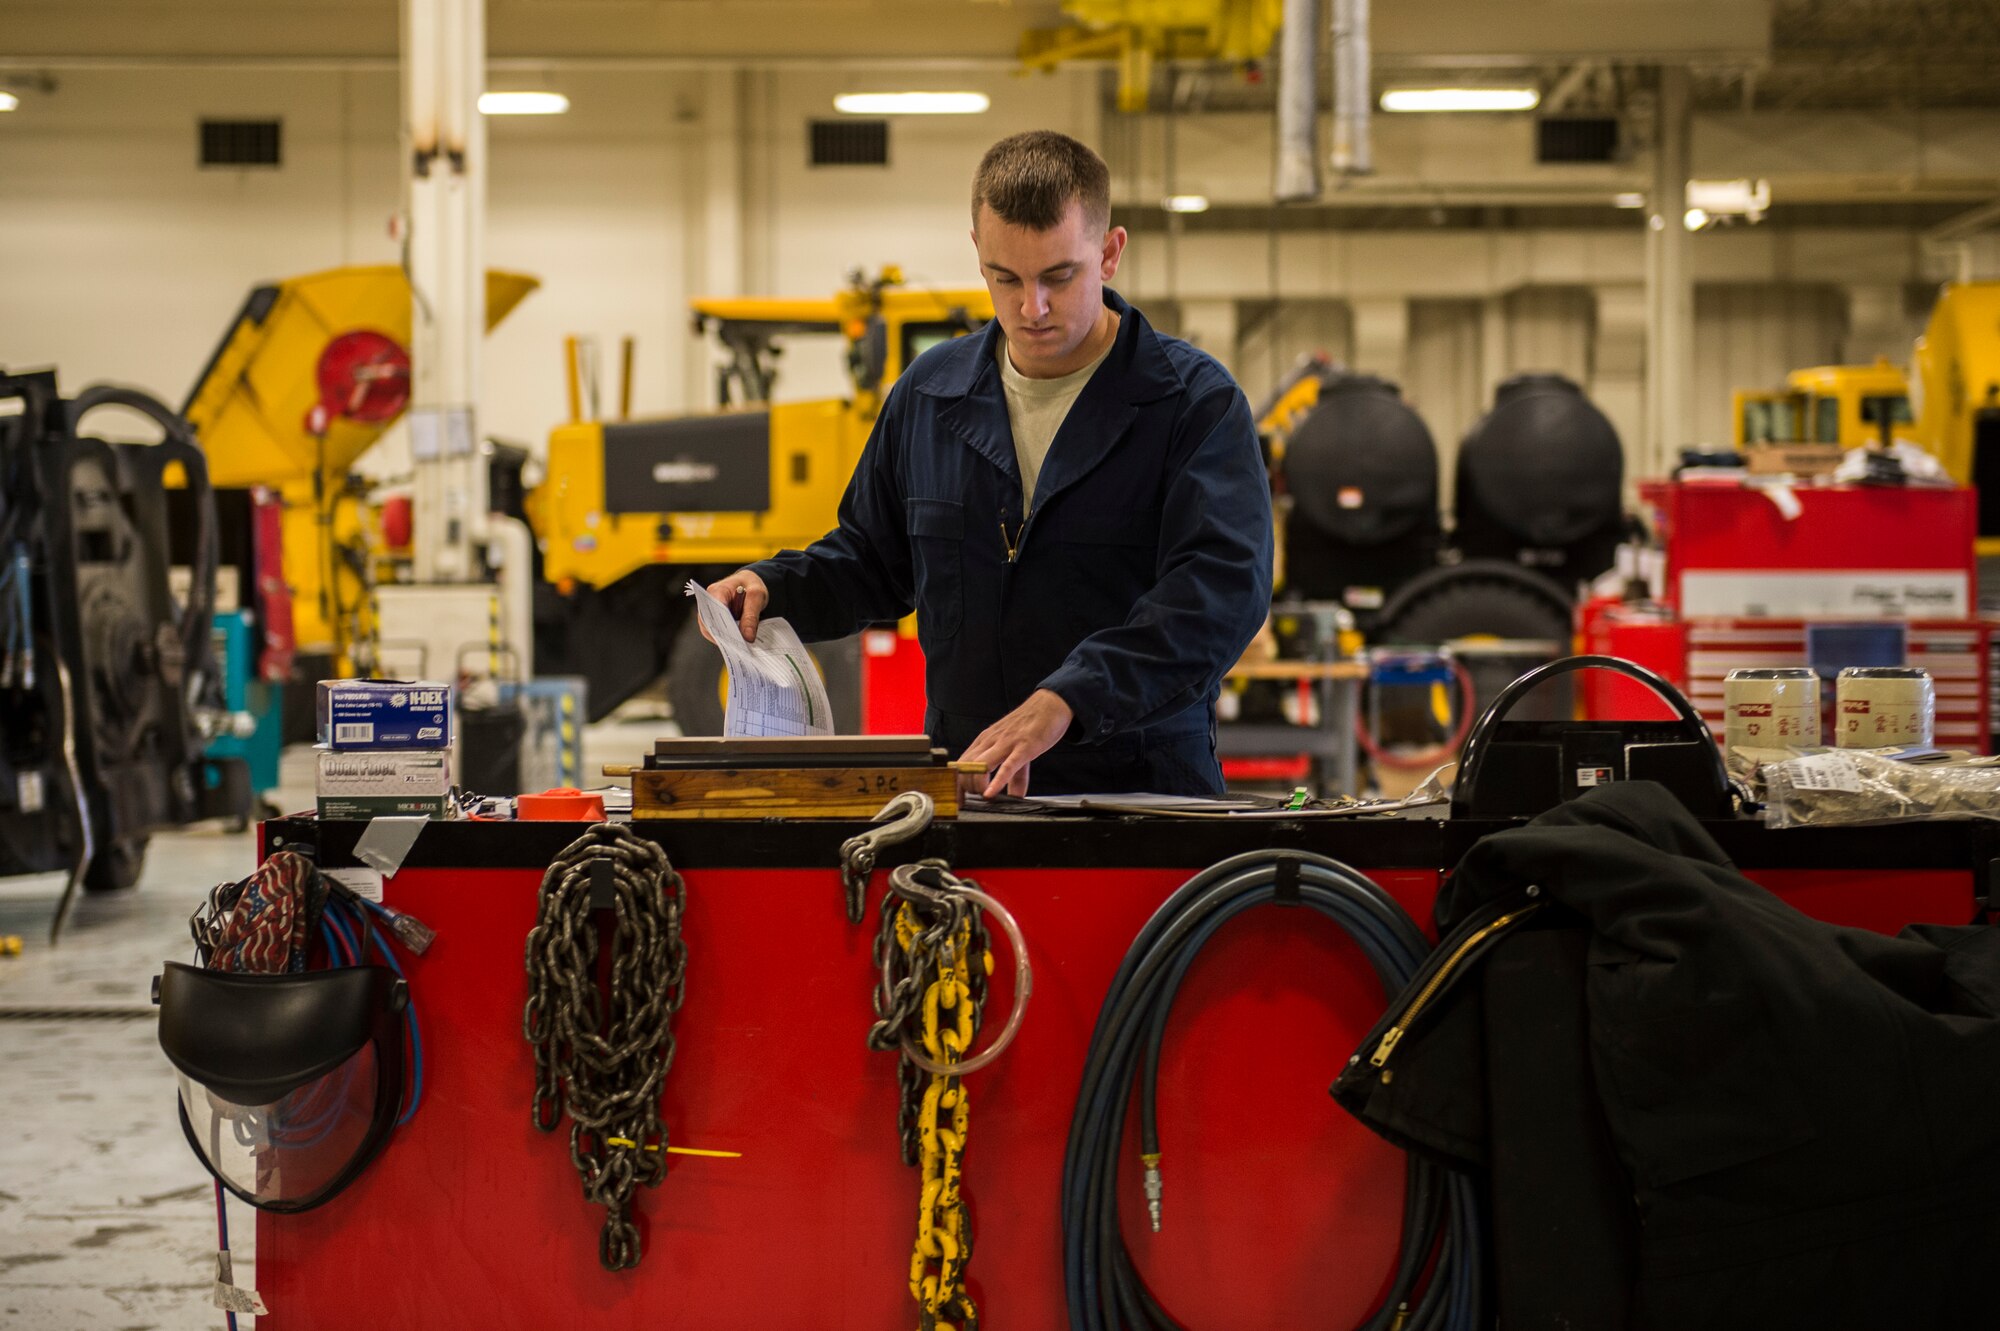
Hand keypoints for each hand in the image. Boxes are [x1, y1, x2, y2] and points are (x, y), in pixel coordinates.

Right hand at [702, 569, 768, 642]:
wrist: (749, 584)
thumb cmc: (751, 586)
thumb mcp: (757, 596)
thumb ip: (751, 616)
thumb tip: (747, 637)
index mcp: (717, 590)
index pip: (714, 611)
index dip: (722, 626)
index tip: (733, 639)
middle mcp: (709, 601)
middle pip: (709, 623)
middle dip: (722, 636)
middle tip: (738, 647)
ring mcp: (709, 611)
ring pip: (711, 629)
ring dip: (723, 639)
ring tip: (738, 647)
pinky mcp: (713, 619)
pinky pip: (715, 631)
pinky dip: (725, 638)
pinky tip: (736, 643)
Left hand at [959, 689, 1073, 798]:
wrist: (1051, 704)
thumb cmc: (1032, 725)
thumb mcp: (1018, 753)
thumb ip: (1015, 778)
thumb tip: (1014, 798)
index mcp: (986, 741)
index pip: (961, 764)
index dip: (955, 784)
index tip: (956, 801)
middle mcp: (991, 741)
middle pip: (965, 766)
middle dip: (962, 787)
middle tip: (967, 803)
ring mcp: (1006, 743)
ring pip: (980, 766)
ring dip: (976, 785)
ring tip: (979, 798)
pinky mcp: (1023, 747)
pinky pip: (1007, 766)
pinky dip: (997, 782)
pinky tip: (991, 793)